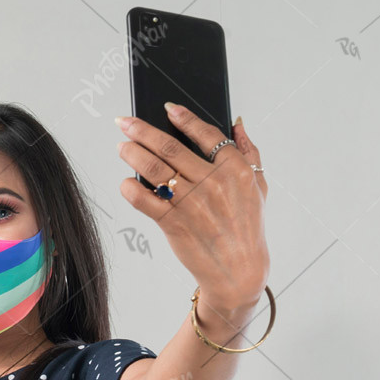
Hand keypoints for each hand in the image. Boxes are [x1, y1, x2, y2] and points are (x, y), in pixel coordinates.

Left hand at [116, 104, 269, 309]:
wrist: (237, 271)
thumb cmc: (247, 227)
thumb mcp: (258, 187)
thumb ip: (249, 151)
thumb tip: (237, 122)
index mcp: (235, 170)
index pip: (206, 134)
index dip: (184, 118)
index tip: (167, 108)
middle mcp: (212, 183)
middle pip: (171, 148)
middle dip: (142, 131)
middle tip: (123, 122)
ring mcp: (191, 203)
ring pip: (154, 170)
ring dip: (132, 155)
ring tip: (121, 147)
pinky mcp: (173, 223)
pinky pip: (145, 201)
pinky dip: (131, 189)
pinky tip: (125, 182)